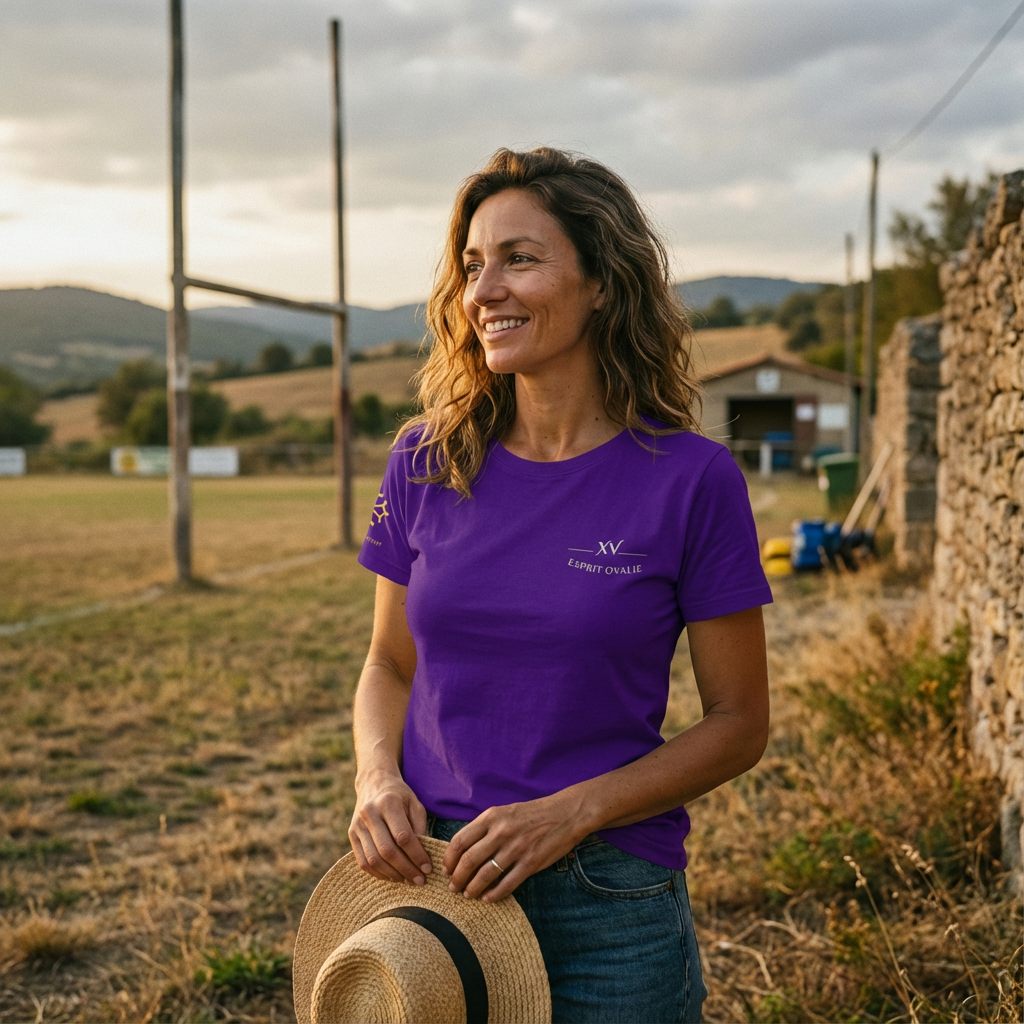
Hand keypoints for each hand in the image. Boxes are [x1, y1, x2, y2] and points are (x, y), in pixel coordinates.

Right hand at [349, 767, 431, 885]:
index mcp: (388, 803)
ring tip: (407, 880)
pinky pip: (363, 861)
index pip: (403, 836)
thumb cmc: (399, 796)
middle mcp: (369, 814)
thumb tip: (423, 856)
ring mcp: (357, 825)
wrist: (374, 782)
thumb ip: (420, 827)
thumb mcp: (415, 804)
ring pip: (373, 859)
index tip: (428, 868)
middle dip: (406, 869)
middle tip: (420, 880)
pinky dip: (378, 873)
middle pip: (387, 851)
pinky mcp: (351, 834)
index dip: (416, 855)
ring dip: (392, 874)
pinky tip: (392, 876)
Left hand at [443, 793, 590, 902]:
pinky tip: (487, 898)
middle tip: (453, 888)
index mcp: (491, 817)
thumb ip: (484, 828)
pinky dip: (494, 894)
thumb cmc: (531, 814)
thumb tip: (463, 850)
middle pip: (468, 861)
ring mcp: (516, 848)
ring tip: (468, 895)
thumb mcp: (504, 812)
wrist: (566, 814)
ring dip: (472, 889)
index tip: (446, 870)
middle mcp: (501, 832)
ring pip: (485, 875)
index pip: (460, 841)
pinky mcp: (531, 863)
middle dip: (457, 878)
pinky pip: (507, 884)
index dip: (449, 859)